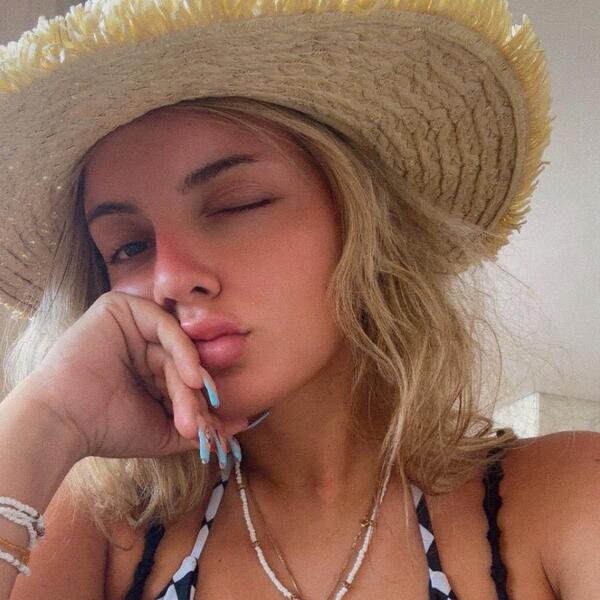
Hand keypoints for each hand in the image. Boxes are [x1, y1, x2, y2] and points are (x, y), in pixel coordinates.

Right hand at [24, 291, 248, 461]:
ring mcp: (132, 322)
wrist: (63, 423)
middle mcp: (142, 341)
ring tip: (192, 408)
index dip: (199, 400)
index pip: (186, 374)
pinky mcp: (121, 306)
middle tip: (198, 425)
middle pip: (183, 361)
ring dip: (188, 379)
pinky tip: (189, 377)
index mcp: (149, 365)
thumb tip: (243, 423)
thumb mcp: (164, 429)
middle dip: (193, 395)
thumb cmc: (108, 428)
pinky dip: (181, 350)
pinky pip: (164, 324)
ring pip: (176, 346)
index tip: (211, 427)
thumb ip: (203, 422)